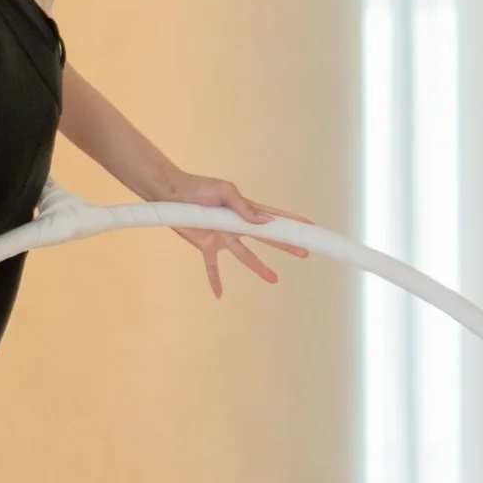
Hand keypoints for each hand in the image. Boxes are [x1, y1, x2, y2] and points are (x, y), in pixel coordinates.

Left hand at [158, 170, 304, 299]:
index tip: (310, 228)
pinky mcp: (207, 245)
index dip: (292, 222)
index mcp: (245, 209)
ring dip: (260, 268)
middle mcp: (238, 225)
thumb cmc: (198, 188)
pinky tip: (219, 295)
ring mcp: (224, 237)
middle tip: (305, 253)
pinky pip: (212, 267)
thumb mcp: (224, 191)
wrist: (172, 193)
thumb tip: (265, 222)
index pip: (274, 217)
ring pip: (246, 256)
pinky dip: (215, 280)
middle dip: (287, 246)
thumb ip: (243, 207)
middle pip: (267, 238)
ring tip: (275, 280)